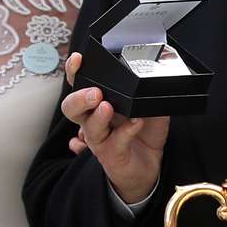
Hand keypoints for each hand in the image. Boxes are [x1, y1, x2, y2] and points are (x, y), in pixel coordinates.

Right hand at [60, 52, 168, 202]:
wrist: (149, 167)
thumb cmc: (143, 133)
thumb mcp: (149, 107)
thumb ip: (149, 94)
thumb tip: (155, 77)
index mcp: (97, 105)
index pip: (79, 85)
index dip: (74, 72)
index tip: (79, 60)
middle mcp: (93, 121)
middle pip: (71, 108)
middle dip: (80, 97)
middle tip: (95, 93)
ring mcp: (100, 139)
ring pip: (89, 127)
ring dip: (98, 116)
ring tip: (108, 107)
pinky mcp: (111, 155)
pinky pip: (115, 142)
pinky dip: (125, 131)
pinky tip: (135, 123)